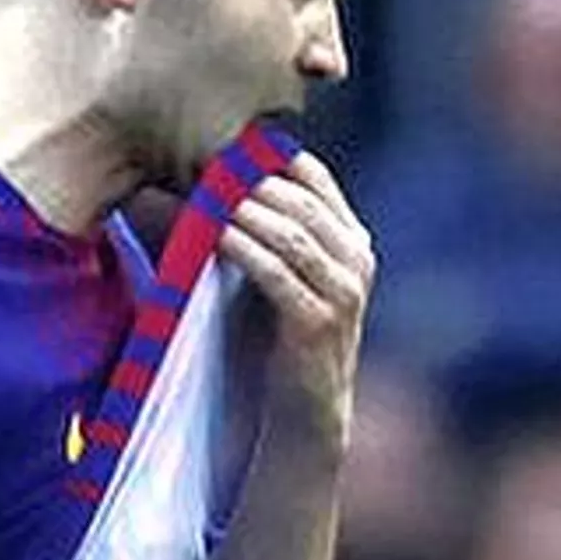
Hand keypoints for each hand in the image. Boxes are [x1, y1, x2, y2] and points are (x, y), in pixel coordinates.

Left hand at [218, 150, 374, 455]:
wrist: (302, 416)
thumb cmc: (277, 342)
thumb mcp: (277, 277)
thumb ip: (262, 232)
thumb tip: (204, 177)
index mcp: (351, 240)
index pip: (313, 177)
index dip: (267, 156)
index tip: (218, 142)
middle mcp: (357, 260)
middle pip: (301, 199)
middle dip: (251, 179)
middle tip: (203, 160)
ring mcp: (344, 292)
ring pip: (292, 232)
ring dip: (244, 208)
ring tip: (203, 190)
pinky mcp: (319, 323)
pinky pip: (276, 273)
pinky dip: (243, 248)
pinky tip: (213, 233)